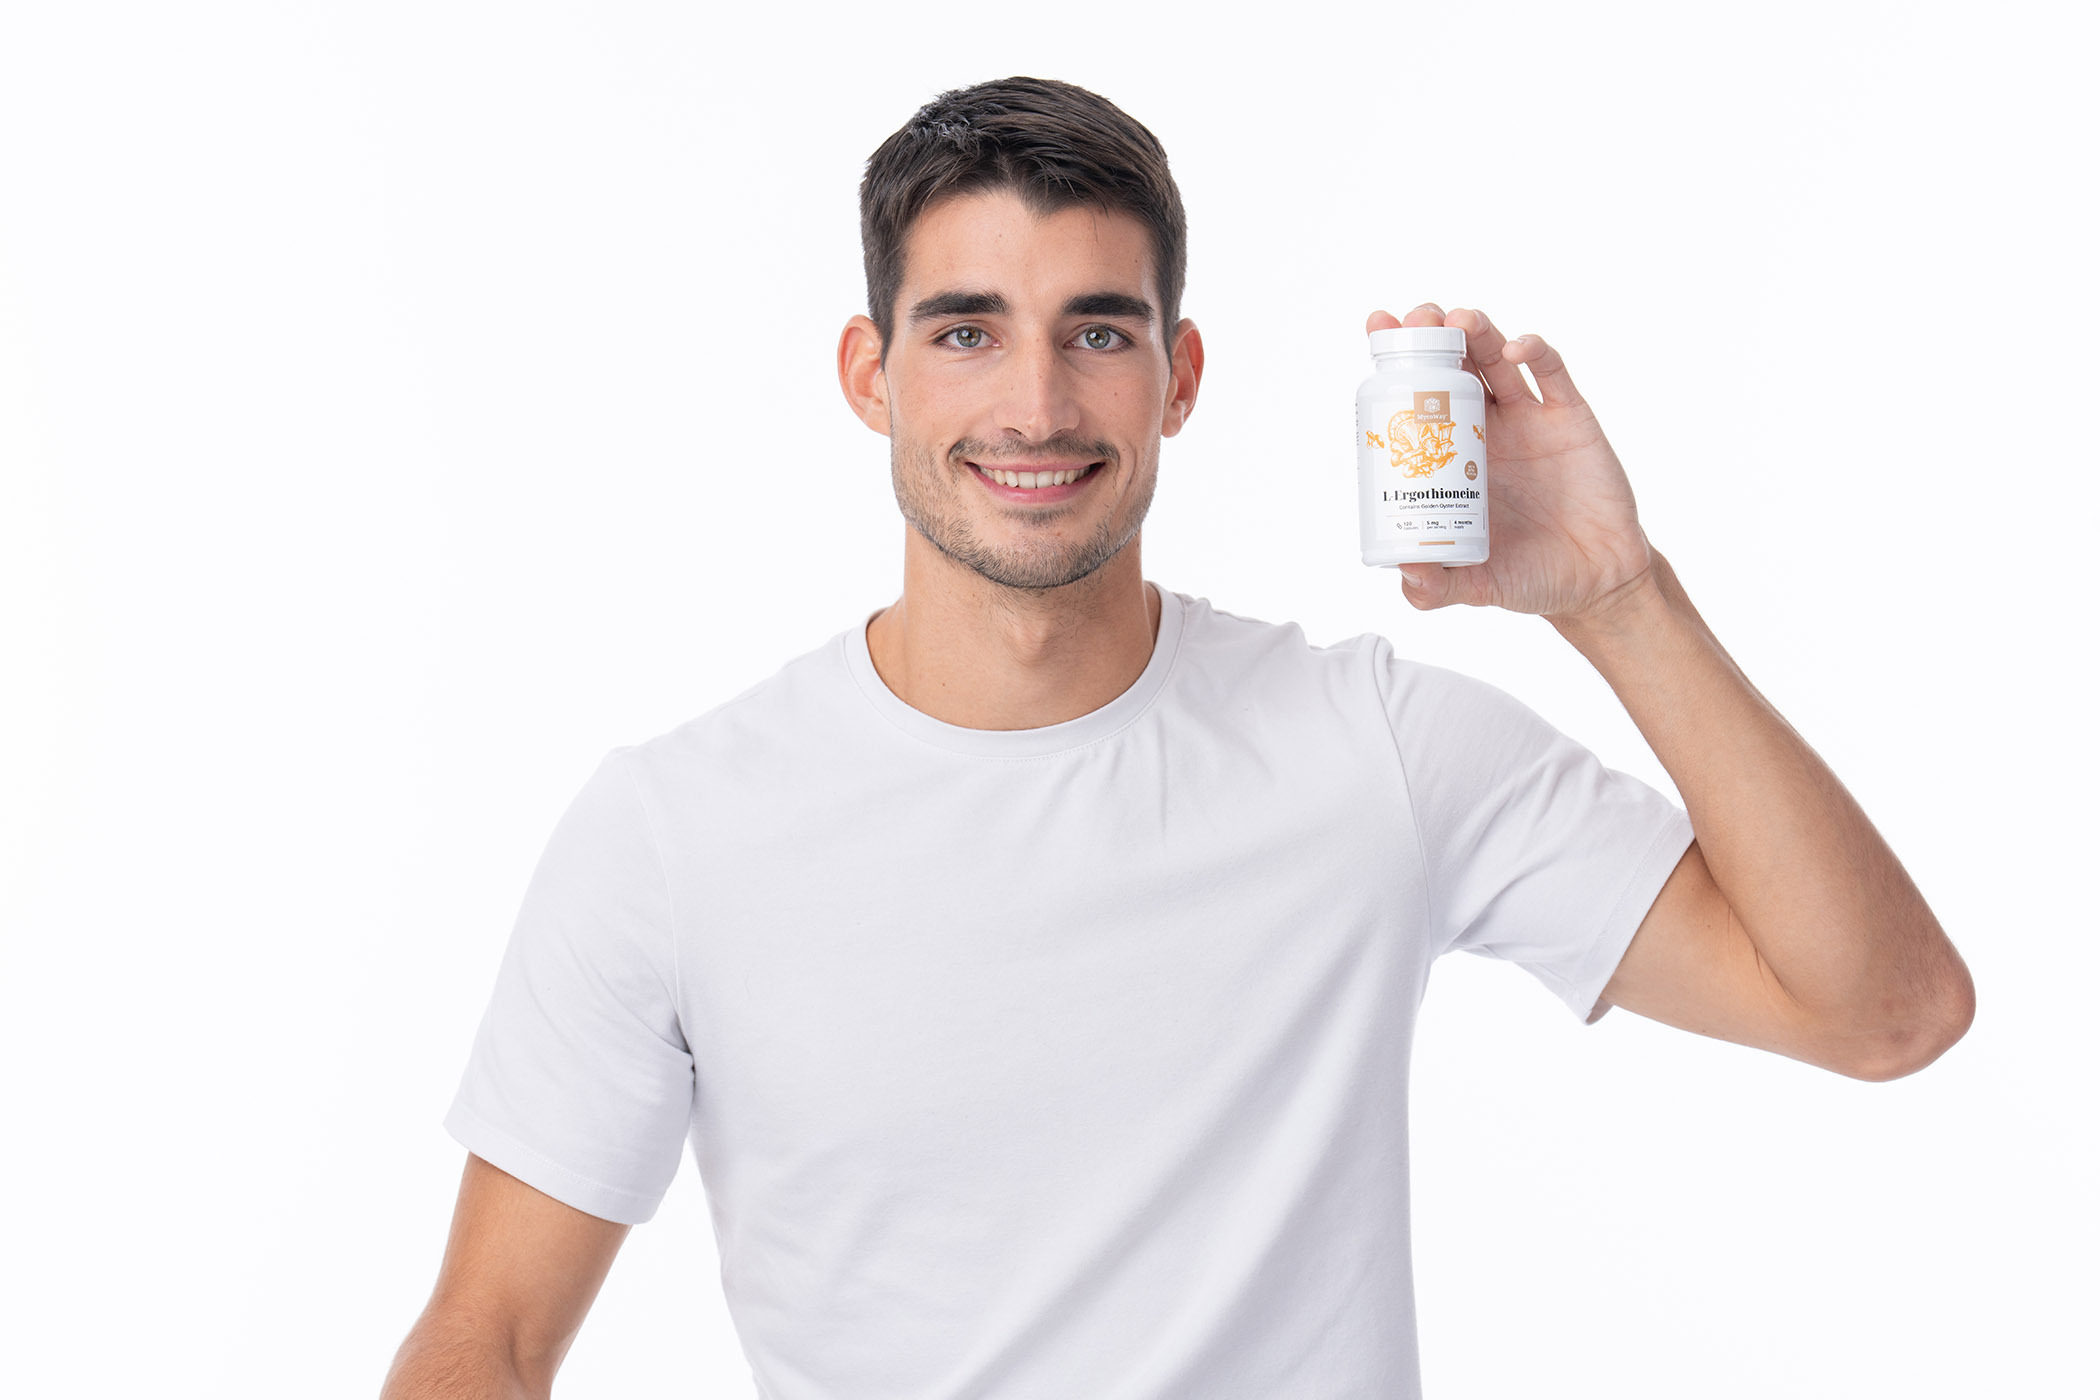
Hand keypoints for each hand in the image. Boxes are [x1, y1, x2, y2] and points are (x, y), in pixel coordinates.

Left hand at [1368, 304, 1654, 626]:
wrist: (1596, 582)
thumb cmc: (1530, 577)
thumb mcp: (1476, 586)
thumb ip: (1437, 587)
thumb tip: (1405, 574)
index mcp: (1451, 458)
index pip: (1416, 398)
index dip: (1397, 361)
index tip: (1377, 328)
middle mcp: (1484, 429)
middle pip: (1453, 364)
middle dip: (1432, 334)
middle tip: (1415, 318)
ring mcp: (1528, 419)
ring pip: (1496, 358)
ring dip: (1477, 330)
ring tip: (1458, 319)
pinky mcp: (1569, 417)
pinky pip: (1550, 373)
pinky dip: (1534, 351)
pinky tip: (1516, 348)